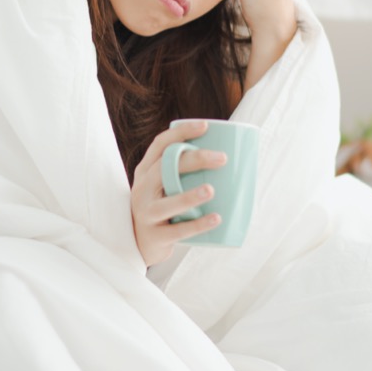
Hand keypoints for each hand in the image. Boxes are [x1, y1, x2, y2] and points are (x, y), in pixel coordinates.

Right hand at [131, 120, 224, 266]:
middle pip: (164, 168)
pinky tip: (216, 219)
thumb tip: (234, 159)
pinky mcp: (155, 236)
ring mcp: (146, 214)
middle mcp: (142, 190)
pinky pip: (177, 231)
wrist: (137, 244)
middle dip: (194, 160)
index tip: (205, 126)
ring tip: (211, 190)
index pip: (160, 145)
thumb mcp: (163, 187)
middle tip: (222, 159)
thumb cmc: (162, 208)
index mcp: (145, 172)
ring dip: (189, 196)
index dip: (181, 132)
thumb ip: (183, 173)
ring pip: (167, 203)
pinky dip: (198, 225)